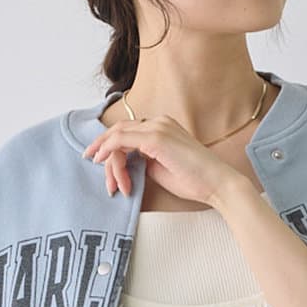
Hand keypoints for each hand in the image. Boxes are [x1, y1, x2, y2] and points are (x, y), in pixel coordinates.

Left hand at [82, 111, 241, 207]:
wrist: (217, 184)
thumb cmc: (195, 181)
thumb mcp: (162, 169)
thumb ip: (145, 162)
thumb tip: (129, 165)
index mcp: (163, 127)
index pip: (130, 132)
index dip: (111, 144)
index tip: (100, 159)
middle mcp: (159, 122)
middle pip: (121, 130)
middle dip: (102, 145)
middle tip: (89, 158)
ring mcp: (158, 128)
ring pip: (118, 135)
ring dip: (106, 155)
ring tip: (102, 173)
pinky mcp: (156, 138)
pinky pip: (122, 140)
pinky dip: (109, 151)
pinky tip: (101, 161)